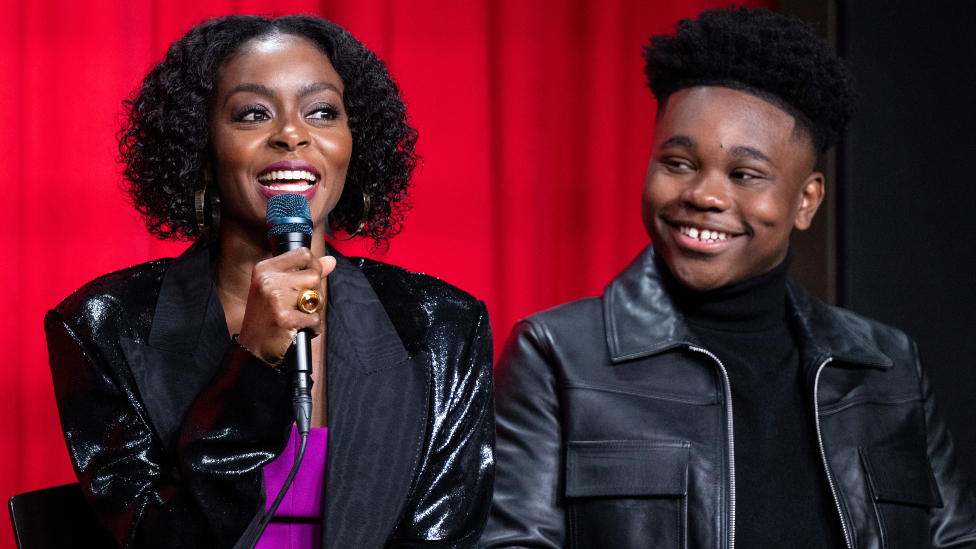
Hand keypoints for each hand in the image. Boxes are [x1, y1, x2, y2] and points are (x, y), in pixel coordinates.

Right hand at [237, 249, 335, 364]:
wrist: (253, 348)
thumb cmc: (267, 317)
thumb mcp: (279, 288)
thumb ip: (305, 272)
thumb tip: (331, 261)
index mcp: (265, 269)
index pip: (303, 254)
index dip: (314, 266)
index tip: (310, 280)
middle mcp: (268, 280)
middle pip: (314, 275)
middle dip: (315, 293)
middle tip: (302, 306)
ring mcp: (275, 298)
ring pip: (318, 296)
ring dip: (316, 311)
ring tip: (300, 317)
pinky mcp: (284, 317)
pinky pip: (315, 318)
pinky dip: (313, 327)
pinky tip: (300, 329)